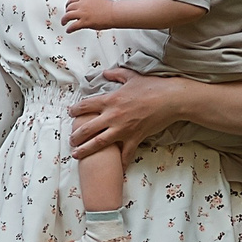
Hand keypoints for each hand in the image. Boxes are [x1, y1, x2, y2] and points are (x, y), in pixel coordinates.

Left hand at [61, 0, 121, 31]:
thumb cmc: (108, 8)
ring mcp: (83, 13)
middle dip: (66, 12)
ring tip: (64, 23)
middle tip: (66, 16)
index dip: (68, 4)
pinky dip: (69, 29)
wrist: (114, 12)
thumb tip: (83, 6)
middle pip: (69, 7)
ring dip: (64, 20)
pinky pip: (73, 26)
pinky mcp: (85, 22)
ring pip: (67, 16)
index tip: (67, 7)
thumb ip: (88, 2)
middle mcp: (82, 4)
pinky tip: (69, 30)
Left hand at [70, 70, 241, 158]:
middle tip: (70, 140)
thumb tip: (105, 72)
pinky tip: (114, 169)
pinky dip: (120, 162)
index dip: (75, 110)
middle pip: (87, 128)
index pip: (86, 106)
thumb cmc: (152, 86)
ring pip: (99, 143)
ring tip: (76, 155)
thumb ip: (116, 74)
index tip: (70, 114)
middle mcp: (113, 116)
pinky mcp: (135, 138)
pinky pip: (125, 154)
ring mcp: (123, 129)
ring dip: (85, 150)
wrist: (171, 99)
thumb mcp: (132, 76)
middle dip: (75, 136)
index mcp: (110, 100)